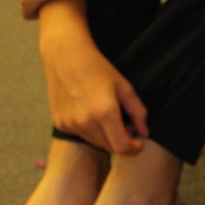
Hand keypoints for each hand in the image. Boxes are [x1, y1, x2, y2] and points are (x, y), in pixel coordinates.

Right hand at [40, 25, 148, 154]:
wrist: (65, 57)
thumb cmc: (98, 69)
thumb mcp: (125, 88)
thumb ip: (138, 112)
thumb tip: (144, 133)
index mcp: (104, 112)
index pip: (121, 147)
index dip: (134, 148)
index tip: (138, 141)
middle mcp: (85, 121)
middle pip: (109, 148)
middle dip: (121, 141)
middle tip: (125, 124)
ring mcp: (70, 124)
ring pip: (95, 143)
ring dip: (106, 137)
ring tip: (107, 117)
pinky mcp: (59, 124)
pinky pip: (81, 135)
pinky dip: (90, 131)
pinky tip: (90, 113)